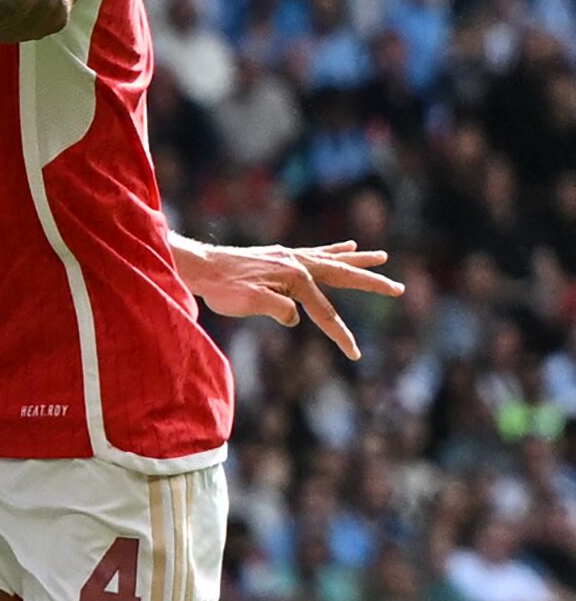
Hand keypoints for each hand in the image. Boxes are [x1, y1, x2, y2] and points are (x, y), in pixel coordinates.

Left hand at [180, 239, 400, 359]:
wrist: (201, 268)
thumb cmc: (222, 289)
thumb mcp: (248, 303)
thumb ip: (276, 309)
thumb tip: (296, 317)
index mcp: (295, 279)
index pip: (325, 313)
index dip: (341, 336)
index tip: (356, 354)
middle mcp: (298, 263)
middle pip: (343, 275)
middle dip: (371, 284)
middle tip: (398, 289)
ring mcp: (290, 256)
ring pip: (333, 259)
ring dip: (359, 260)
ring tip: (382, 256)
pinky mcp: (281, 255)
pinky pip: (316, 251)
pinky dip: (335, 250)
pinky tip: (349, 245)